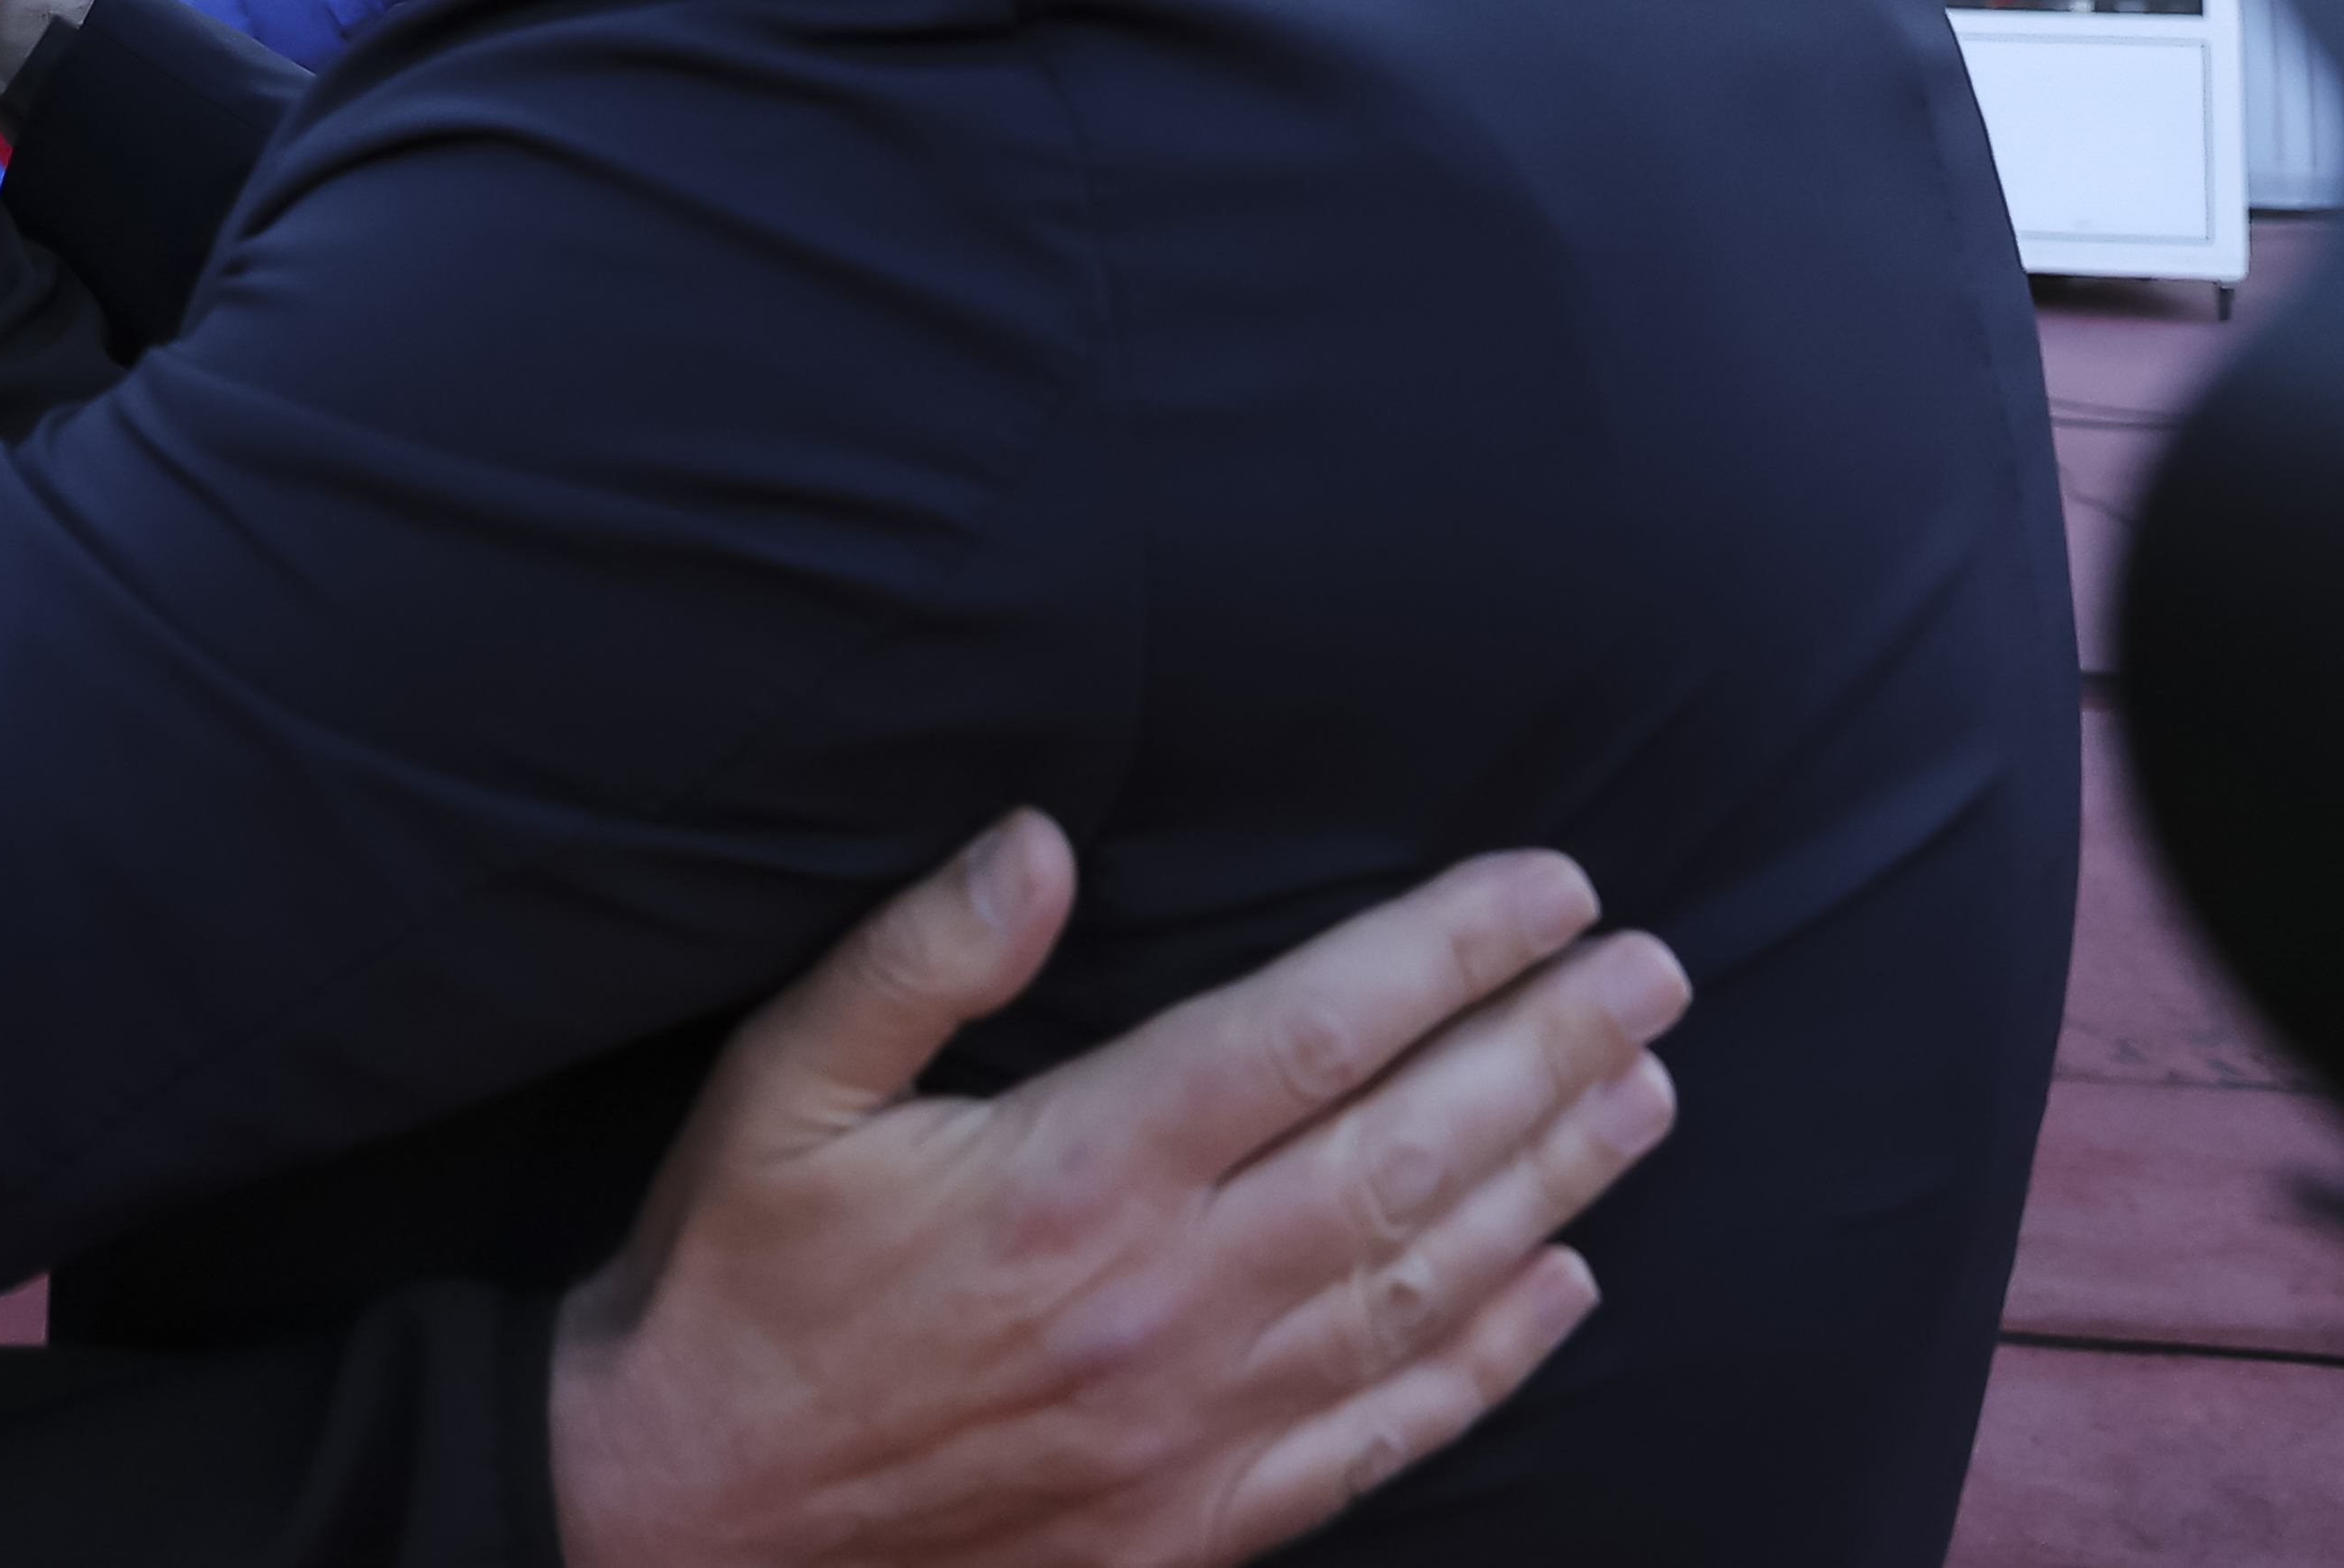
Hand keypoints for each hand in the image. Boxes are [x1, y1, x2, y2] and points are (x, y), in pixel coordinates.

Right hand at [550, 816, 1685, 1567]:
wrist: (688, 1518)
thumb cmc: (735, 1279)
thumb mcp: (778, 1085)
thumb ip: (917, 958)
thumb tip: (1038, 842)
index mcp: (1077, 1176)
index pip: (1311, 1034)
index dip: (1446, 951)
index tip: (1549, 889)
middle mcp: (1169, 1299)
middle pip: (1411, 1152)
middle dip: (1549, 1049)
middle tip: (1654, 971)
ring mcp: (1198, 1423)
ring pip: (1427, 1285)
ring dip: (1556, 1182)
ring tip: (1646, 1094)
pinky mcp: (1197, 1518)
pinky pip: (1384, 1434)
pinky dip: (1490, 1360)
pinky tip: (1563, 1292)